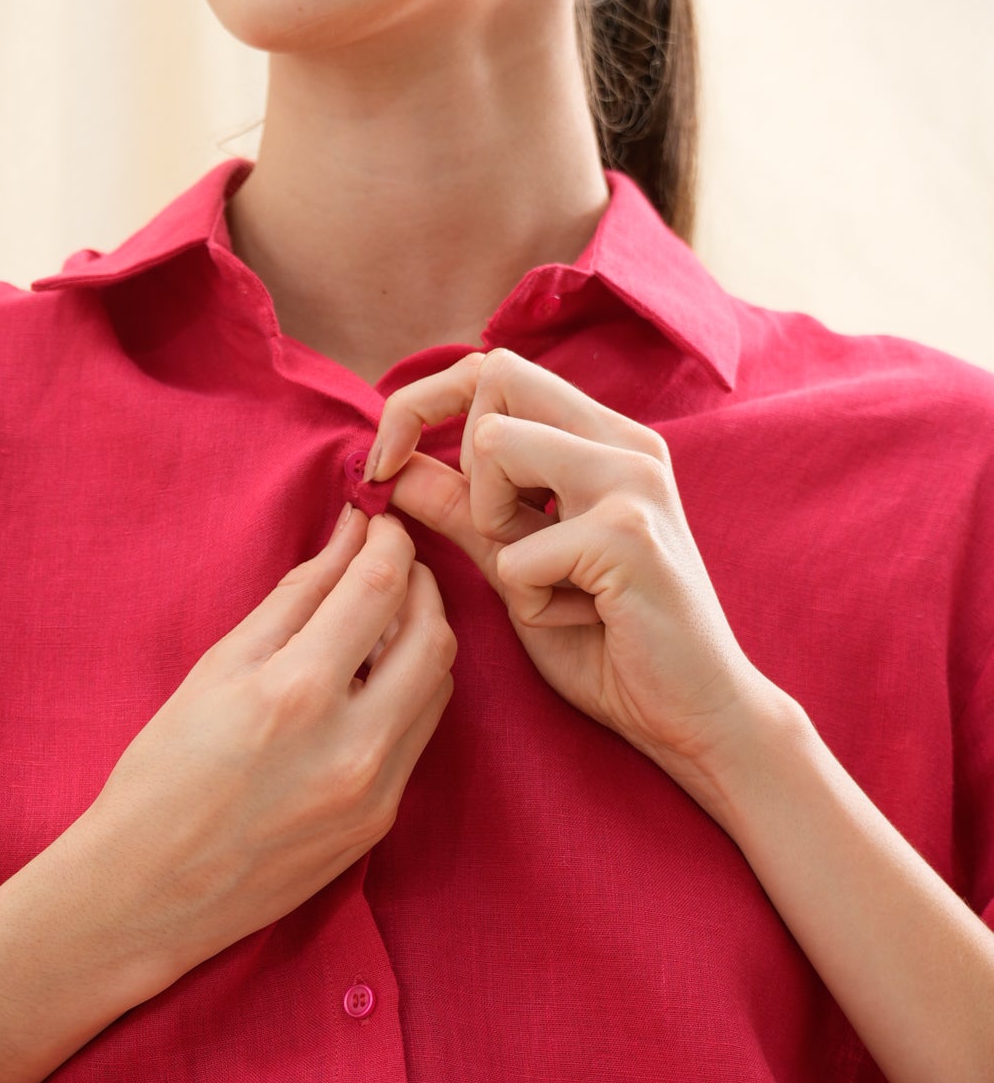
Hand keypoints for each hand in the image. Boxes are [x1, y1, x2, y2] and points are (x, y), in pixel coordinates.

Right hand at [79, 505, 455, 980]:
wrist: (147, 889)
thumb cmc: (162, 774)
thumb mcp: (216, 670)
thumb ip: (294, 599)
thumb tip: (347, 536)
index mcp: (296, 692)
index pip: (379, 586)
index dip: (388, 540)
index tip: (379, 522)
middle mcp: (351, 744)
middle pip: (433, 634)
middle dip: (420, 582)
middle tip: (390, 561)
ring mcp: (375, 791)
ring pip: (439, 687)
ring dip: (423, 638)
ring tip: (380, 619)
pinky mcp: (380, 822)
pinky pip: (419, 736)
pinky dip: (408, 693)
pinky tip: (369, 683)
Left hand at [367, 347, 771, 804]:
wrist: (698, 713)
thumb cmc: (610, 643)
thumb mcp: (518, 565)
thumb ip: (461, 510)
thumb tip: (389, 467)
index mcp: (604, 437)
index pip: (495, 368)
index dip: (422, 403)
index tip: (384, 464)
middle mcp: (626, 441)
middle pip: (495, 378)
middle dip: (464, 464)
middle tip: (502, 539)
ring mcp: (632, 481)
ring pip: (496, 445)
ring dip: (494, 528)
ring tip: (548, 582)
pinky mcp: (628, 535)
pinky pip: (516, 552)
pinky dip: (531, 602)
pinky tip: (585, 621)